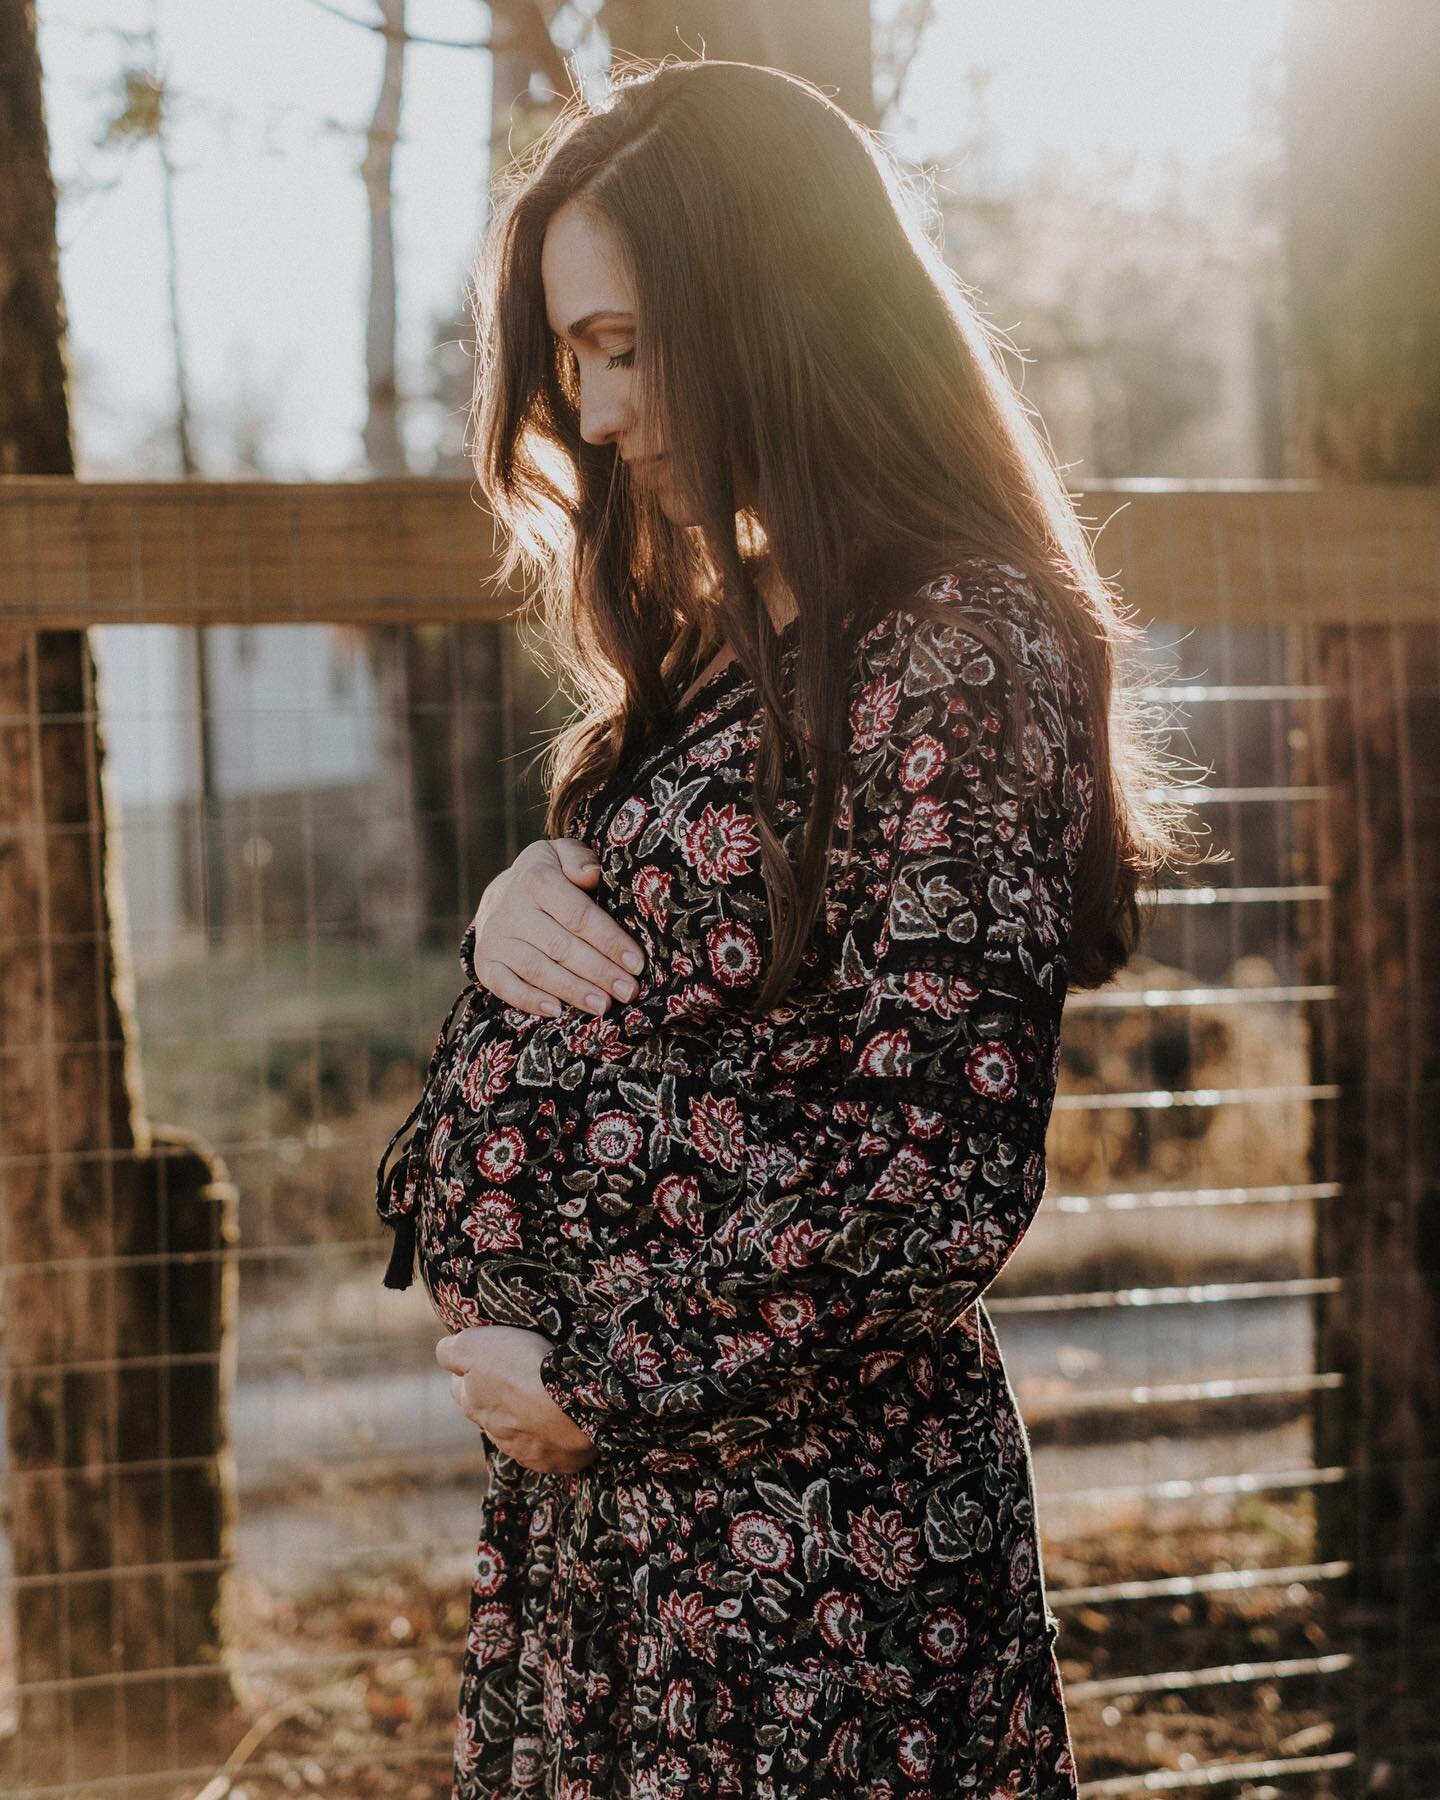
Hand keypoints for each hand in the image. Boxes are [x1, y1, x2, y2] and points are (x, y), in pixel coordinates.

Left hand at [436, 1325, 599, 1474]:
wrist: (574, 1404)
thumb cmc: (524, 1368)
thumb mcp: (474, 1345)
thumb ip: (451, 1351)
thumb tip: (444, 1352)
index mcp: (472, 1403)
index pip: (459, 1386)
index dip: (470, 1370)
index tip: (486, 1358)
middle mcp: (493, 1431)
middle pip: (486, 1412)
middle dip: (495, 1397)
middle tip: (515, 1377)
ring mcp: (522, 1450)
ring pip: (514, 1433)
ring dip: (522, 1418)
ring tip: (541, 1400)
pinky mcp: (550, 1461)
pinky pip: (544, 1449)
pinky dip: (547, 1437)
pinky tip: (560, 1422)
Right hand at [468, 836, 645, 1019]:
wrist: (500, 894)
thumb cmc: (549, 876)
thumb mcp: (562, 855)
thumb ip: (579, 859)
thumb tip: (592, 875)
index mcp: (535, 878)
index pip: (578, 915)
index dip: (610, 941)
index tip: (637, 963)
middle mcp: (511, 908)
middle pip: (561, 946)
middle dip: (599, 972)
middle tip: (628, 991)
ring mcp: (495, 937)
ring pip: (537, 969)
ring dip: (572, 990)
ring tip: (603, 1006)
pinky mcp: (484, 962)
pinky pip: (504, 986)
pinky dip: (529, 1000)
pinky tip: (557, 1011)